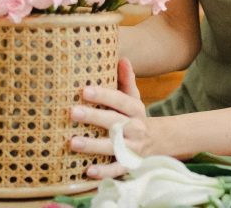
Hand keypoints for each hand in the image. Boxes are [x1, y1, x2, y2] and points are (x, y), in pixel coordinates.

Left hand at [69, 57, 150, 178]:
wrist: (157, 143)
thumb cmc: (134, 117)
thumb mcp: (134, 99)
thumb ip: (126, 81)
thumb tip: (122, 58)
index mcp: (135, 110)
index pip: (120, 100)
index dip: (103, 95)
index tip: (84, 90)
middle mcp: (135, 128)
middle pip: (114, 122)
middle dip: (94, 117)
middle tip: (72, 112)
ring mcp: (132, 148)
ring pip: (113, 146)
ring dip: (93, 145)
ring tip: (72, 142)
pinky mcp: (129, 165)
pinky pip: (117, 169)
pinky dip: (104, 172)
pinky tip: (88, 171)